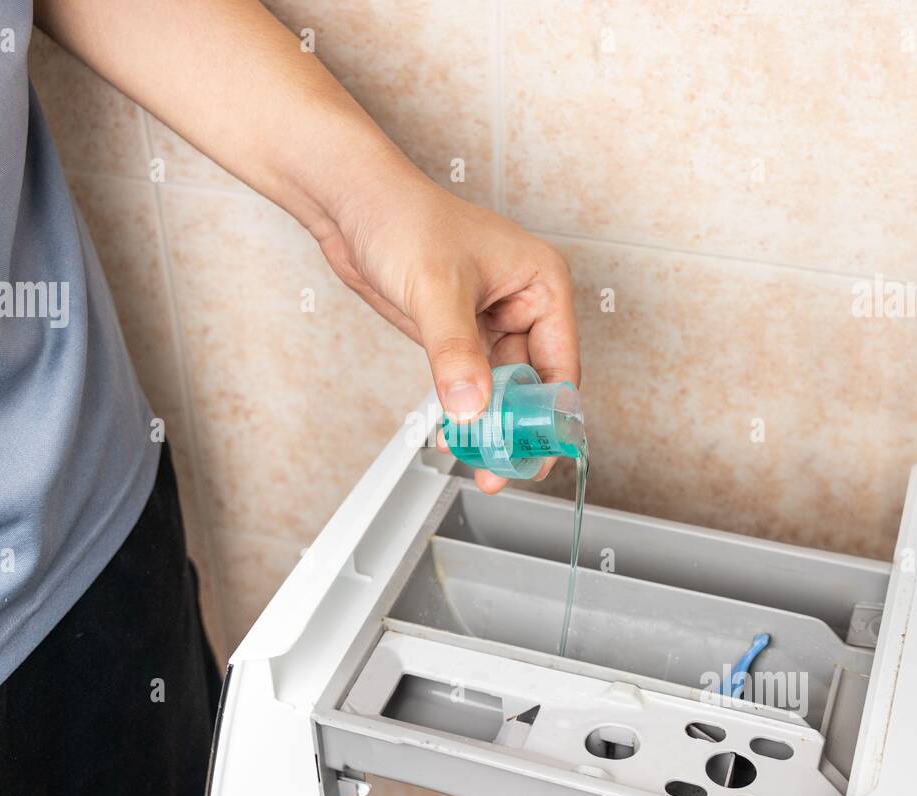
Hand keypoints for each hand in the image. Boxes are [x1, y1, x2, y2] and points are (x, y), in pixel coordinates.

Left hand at [309, 178, 579, 493]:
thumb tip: (472, 408)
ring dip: (490, 425)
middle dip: (516, 429)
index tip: (532, 455)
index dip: (548, 418)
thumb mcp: (435, 287)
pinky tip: (457, 435)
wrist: (354, 205)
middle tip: (496, 469)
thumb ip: (455, 352)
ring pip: (503, 390)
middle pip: (535, 386)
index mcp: (543, 284)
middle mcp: (525, 304)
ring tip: (475, 461)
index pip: (562, 368)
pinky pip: (474, 384)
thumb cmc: (403, 218)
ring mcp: (492, 321)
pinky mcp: (461, 334)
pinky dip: (466, 411)